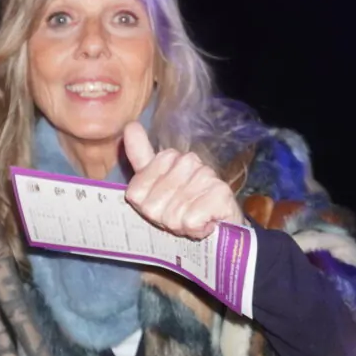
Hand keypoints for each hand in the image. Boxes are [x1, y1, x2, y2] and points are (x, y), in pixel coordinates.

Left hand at [122, 122, 244, 239]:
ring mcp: (205, 174)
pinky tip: (207, 223)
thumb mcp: (156, 186)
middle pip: (152, 207)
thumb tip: (130, 125)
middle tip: (182, 216)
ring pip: (172, 215)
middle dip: (165, 219)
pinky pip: (189, 221)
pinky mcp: (220, 193)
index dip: (147, 209)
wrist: (225, 226)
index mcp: (168, 158)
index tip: (163, 207)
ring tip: (195, 219)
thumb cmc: (187, 208)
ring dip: (181, 226)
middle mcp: (187, 161)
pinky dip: (196, 230)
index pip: (136, 191)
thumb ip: (140, 157)